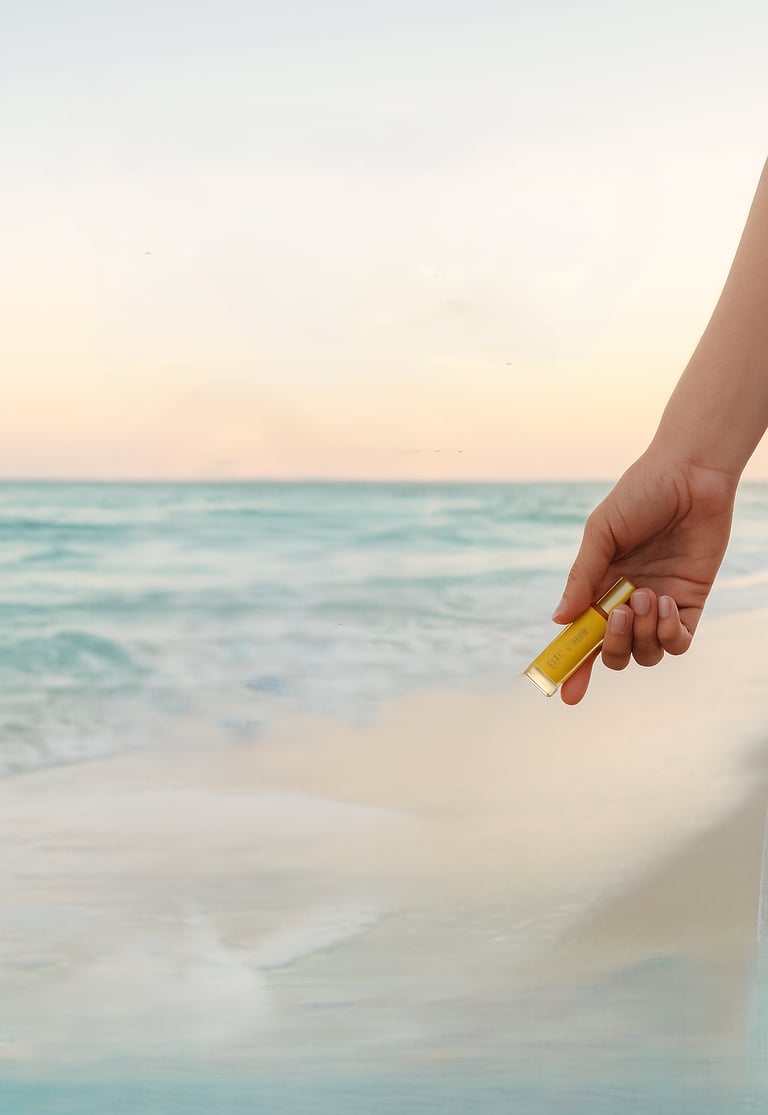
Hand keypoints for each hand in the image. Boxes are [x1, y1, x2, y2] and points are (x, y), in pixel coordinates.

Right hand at [554, 446, 737, 703]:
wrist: (690, 475)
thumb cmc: (640, 494)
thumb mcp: (601, 532)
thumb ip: (583, 576)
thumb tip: (560, 619)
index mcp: (598, 586)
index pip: (582, 636)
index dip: (571, 666)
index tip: (564, 691)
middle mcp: (626, 601)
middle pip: (614, 653)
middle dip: (611, 648)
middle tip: (614, 618)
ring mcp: (658, 605)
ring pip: (646, 653)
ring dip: (641, 634)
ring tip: (645, 596)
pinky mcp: (690, 602)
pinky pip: (678, 641)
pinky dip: (669, 634)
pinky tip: (665, 604)